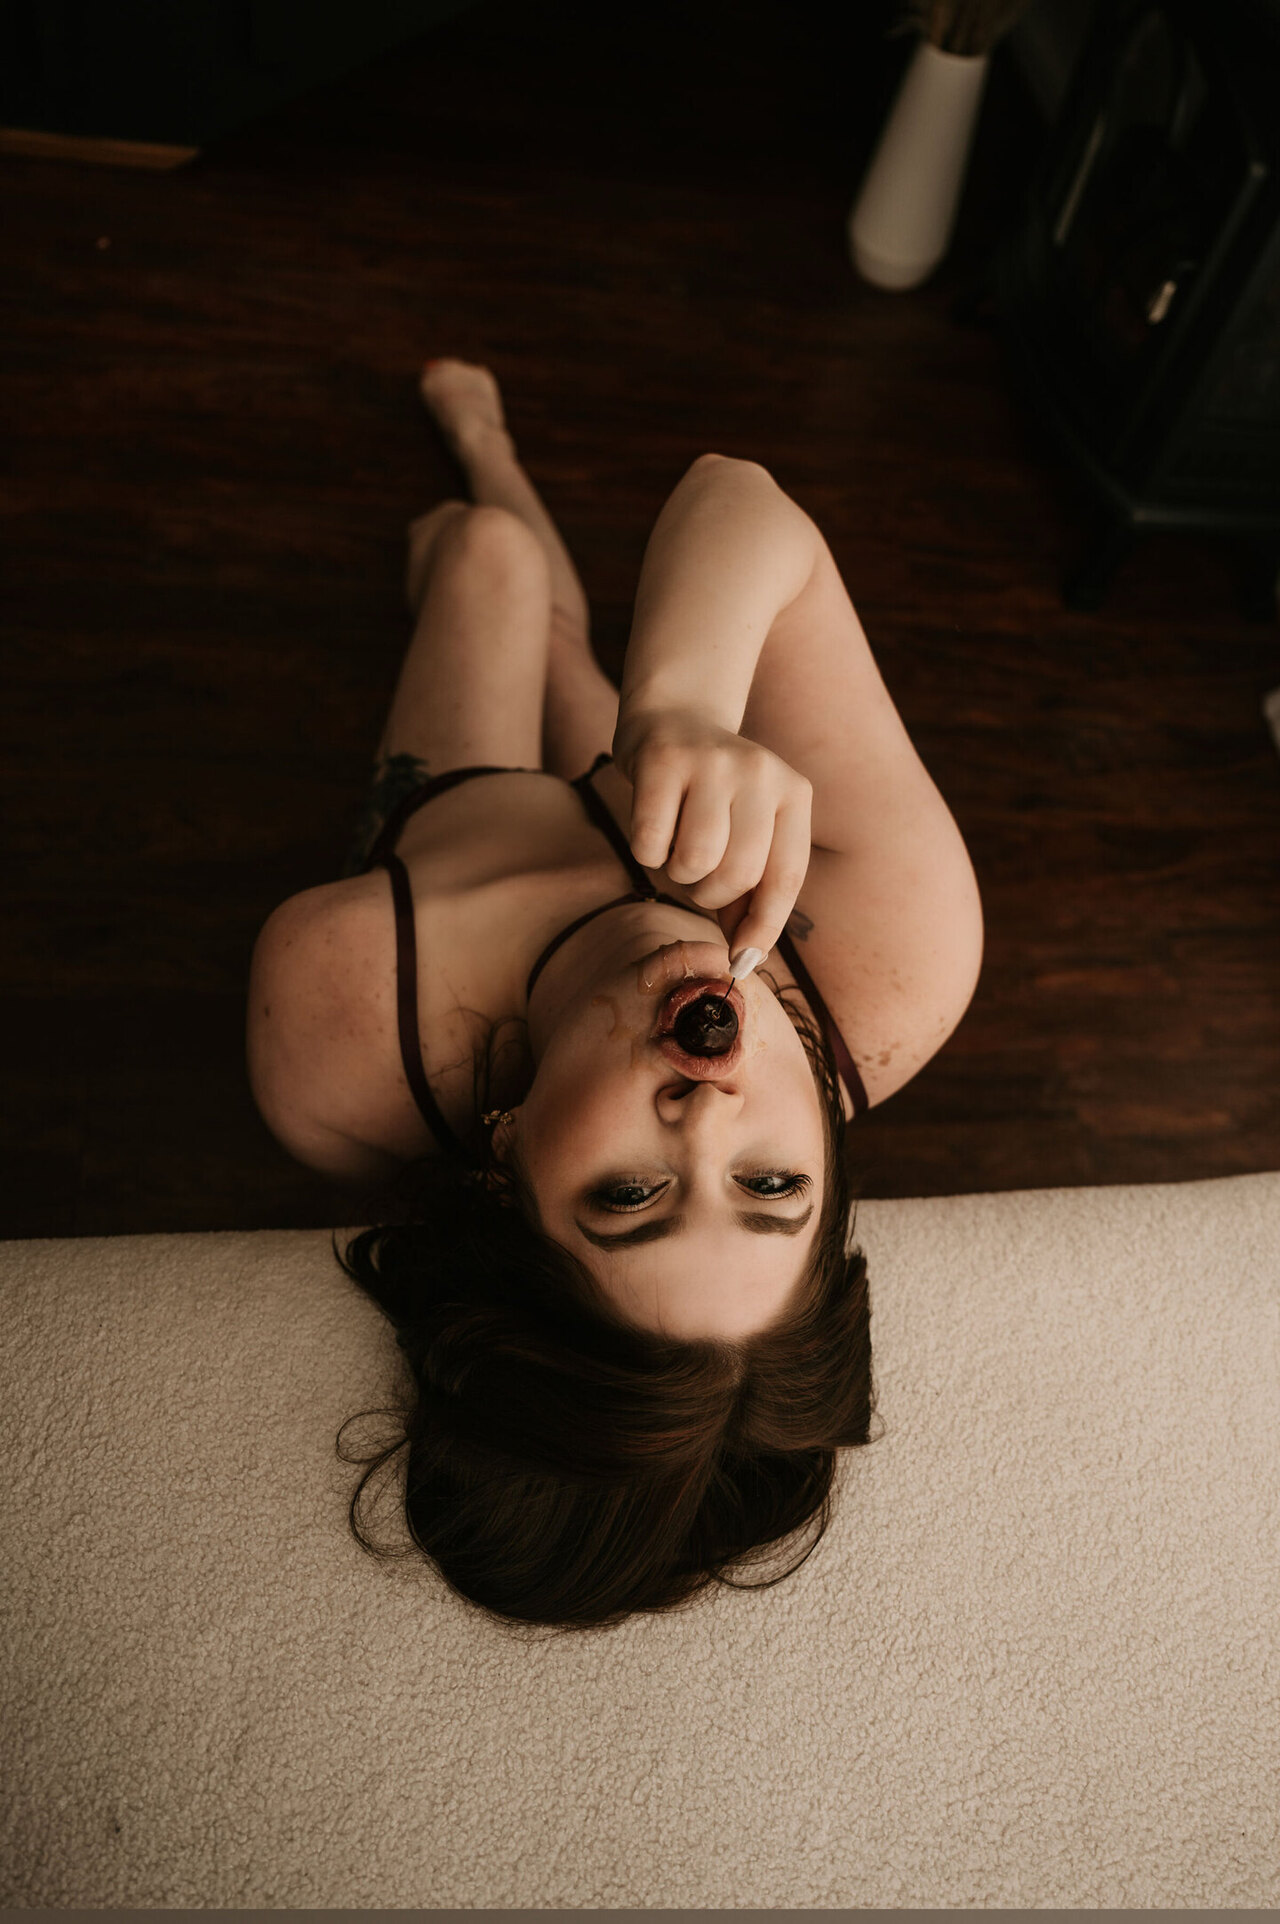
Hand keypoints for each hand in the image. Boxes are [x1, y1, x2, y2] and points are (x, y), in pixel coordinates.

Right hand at [611, 705, 812, 967]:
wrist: (673, 719)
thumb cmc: (714, 798)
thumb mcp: (747, 835)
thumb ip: (750, 896)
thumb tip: (743, 960)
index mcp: (793, 794)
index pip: (787, 876)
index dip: (764, 927)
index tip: (742, 960)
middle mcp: (761, 772)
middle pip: (739, 872)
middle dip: (710, 894)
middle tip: (697, 876)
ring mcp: (712, 762)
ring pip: (697, 859)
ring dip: (678, 873)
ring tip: (676, 848)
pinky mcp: (663, 760)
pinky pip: (651, 841)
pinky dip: (647, 852)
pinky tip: (653, 826)